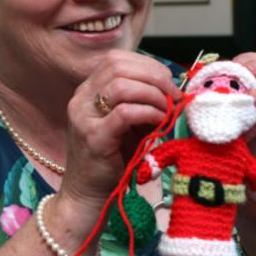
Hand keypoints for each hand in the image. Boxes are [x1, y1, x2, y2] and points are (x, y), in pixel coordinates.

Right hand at [58, 51, 180, 213]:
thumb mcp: (128, 123)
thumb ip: (142, 102)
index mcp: (87, 90)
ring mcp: (83, 116)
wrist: (88, 195)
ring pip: (121, 85)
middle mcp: (81, 98)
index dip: (147, 65)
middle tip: (174, 96)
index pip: (116, 59)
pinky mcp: (93, 137)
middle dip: (154, 76)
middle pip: (118, 65)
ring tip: (168, 110)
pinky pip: (124, 112)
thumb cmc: (112, 159)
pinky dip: (148, 112)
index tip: (169, 83)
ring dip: (153, 94)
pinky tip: (159, 121)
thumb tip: (174, 88)